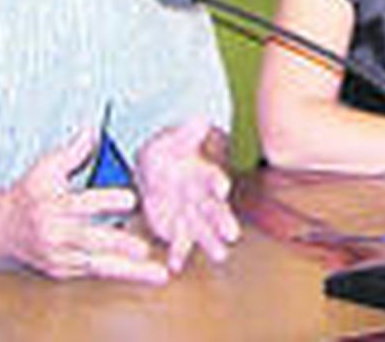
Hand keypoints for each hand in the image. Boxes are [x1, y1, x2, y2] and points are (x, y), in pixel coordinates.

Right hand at [2, 126, 167, 283]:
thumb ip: (73, 151)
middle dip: (118, 244)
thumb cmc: (29, 194)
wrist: (0, 228)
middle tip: (144, 247)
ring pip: (95, 265)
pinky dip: (116, 271)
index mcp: (52, 205)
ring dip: (127, 270)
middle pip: (89, 240)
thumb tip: (93, 130)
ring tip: (155, 272)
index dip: (107, 200)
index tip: (131, 199)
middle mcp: (54, 233)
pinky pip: (91, 272)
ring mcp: (57, 255)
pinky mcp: (61, 270)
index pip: (82, 203)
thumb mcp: (45, 168)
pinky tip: (140, 272)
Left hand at [135, 118, 239, 272]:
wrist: (153, 170)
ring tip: (220, 255)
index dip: (217, 183)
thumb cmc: (167, 151)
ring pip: (203, 230)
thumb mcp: (171, 139)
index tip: (221, 189)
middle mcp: (201, 198)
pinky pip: (179, 243)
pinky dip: (178, 254)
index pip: (213, 178)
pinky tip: (175, 266)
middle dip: (222, 222)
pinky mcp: (176, 229)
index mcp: (203, 174)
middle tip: (232, 234)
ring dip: (210, 243)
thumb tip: (201, 118)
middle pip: (215, 210)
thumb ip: (186, 133)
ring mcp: (190, 215)